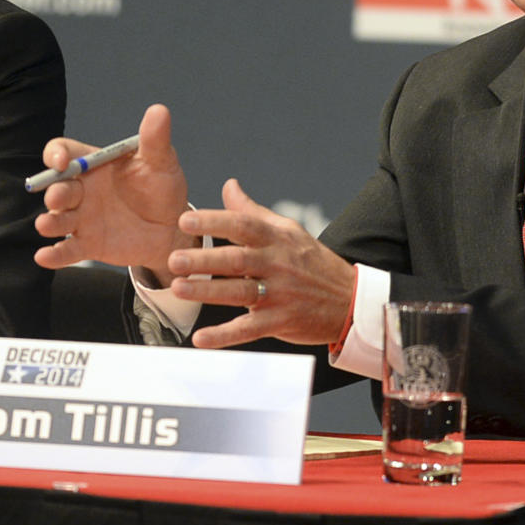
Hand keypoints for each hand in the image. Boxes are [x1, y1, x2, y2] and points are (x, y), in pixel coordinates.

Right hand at [34, 104, 190, 280]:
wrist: (173, 228)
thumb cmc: (162, 189)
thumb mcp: (162, 163)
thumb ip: (155, 140)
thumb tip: (159, 111)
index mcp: (95, 165)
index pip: (64, 153)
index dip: (56, 155)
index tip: (61, 162)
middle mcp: (82, 191)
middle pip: (56, 187)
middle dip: (55, 191)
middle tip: (60, 197)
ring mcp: (82, 218)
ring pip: (56, 219)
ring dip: (49, 221)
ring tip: (48, 224)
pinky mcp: (87, 244)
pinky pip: (65, 250)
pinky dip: (53, 254)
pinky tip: (45, 256)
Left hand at [166, 178, 355, 348]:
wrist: (350, 299)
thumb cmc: (313, 263)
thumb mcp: (288, 231)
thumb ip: (252, 211)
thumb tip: (229, 186)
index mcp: (277, 239)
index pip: (243, 225)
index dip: (214, 221)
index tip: (186, 220)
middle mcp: (278, 264)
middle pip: (238, 259)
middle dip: (205, 259)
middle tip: (174, 259)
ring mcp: (280, 294)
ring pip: (240, 292)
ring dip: (208, 291)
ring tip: (178, 288)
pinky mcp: (281, 321)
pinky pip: (250, 329)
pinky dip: (225, 336)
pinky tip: (200, 339)